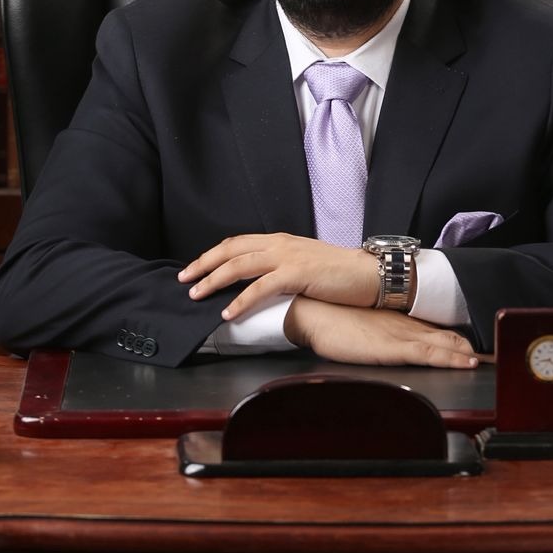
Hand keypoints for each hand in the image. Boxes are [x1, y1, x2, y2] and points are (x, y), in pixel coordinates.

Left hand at [178, 233, 379, 320]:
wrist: (369, 274)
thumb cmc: (340, 274)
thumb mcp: (305, 264)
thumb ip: (281, 268)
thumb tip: (260, 283)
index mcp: (280, 240)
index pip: (237, 243)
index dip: (212, 255)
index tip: (195, 267)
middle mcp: (280, 244)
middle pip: (230, 250)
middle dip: (203, 264)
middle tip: (183, 280)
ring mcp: (287, 257)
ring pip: (239, 265)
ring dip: (213, 280)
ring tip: (196, 295)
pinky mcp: (297, 274)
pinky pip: (260, 287)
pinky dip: (241, 300)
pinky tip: (227, 312)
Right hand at [283, 299, 478, 369]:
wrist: (311, 311)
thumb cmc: (329, 318)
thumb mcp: (357, 324)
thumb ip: (374, 330)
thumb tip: (379, 338)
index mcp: (397, 319)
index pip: (435, 329)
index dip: (458, 338)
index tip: (477, 346)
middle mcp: (405, 324)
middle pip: (447, 335)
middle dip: (470, 346)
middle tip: (495, 356)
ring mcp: (401, 334)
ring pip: (445, 344)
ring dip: (468, 353)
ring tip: (490, 361)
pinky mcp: (393, 347)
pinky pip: (430, 353)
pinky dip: (451, 358)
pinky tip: (466, 363)